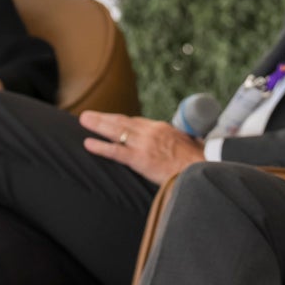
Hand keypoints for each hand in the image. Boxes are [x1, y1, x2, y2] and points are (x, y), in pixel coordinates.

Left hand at [79, 113, 204, 184]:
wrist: (201, 168)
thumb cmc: (198, 160)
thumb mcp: (188, 142)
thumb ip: (176, 139)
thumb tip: (179, 141)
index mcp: (161, 128)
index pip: (136, 122)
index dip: (120, 121)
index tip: (110, 120)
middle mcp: (150, 132)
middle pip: (122, 122)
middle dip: (104, 118)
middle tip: (87, 116)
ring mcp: (144, 144)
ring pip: (116, 131)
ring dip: (98, 125)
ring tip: (84, 121)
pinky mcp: (140, 159)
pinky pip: (116, 151)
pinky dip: (101, 147)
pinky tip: (89, 144)